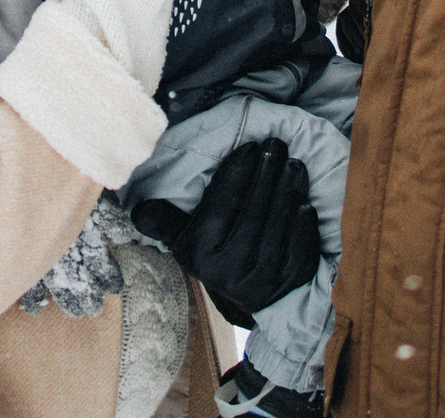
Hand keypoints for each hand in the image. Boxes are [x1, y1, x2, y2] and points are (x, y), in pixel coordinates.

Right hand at [127, 137, 320, 325]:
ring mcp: (261, 281)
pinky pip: (299, 250)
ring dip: (288, 192)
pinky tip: (304, 201)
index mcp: (200, 254)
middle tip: (277, 145)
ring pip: (277, 229)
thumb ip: (164, 221)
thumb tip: (140, 209)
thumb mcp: (184, 240)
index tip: (251, 146)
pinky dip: (303, 225)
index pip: (221, 206)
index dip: (237, 172)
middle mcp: (229, 271)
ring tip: (293, 164)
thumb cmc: (213, 254)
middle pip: (252, 214)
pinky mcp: (289, 285)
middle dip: (266, 174)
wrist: (244, 300)